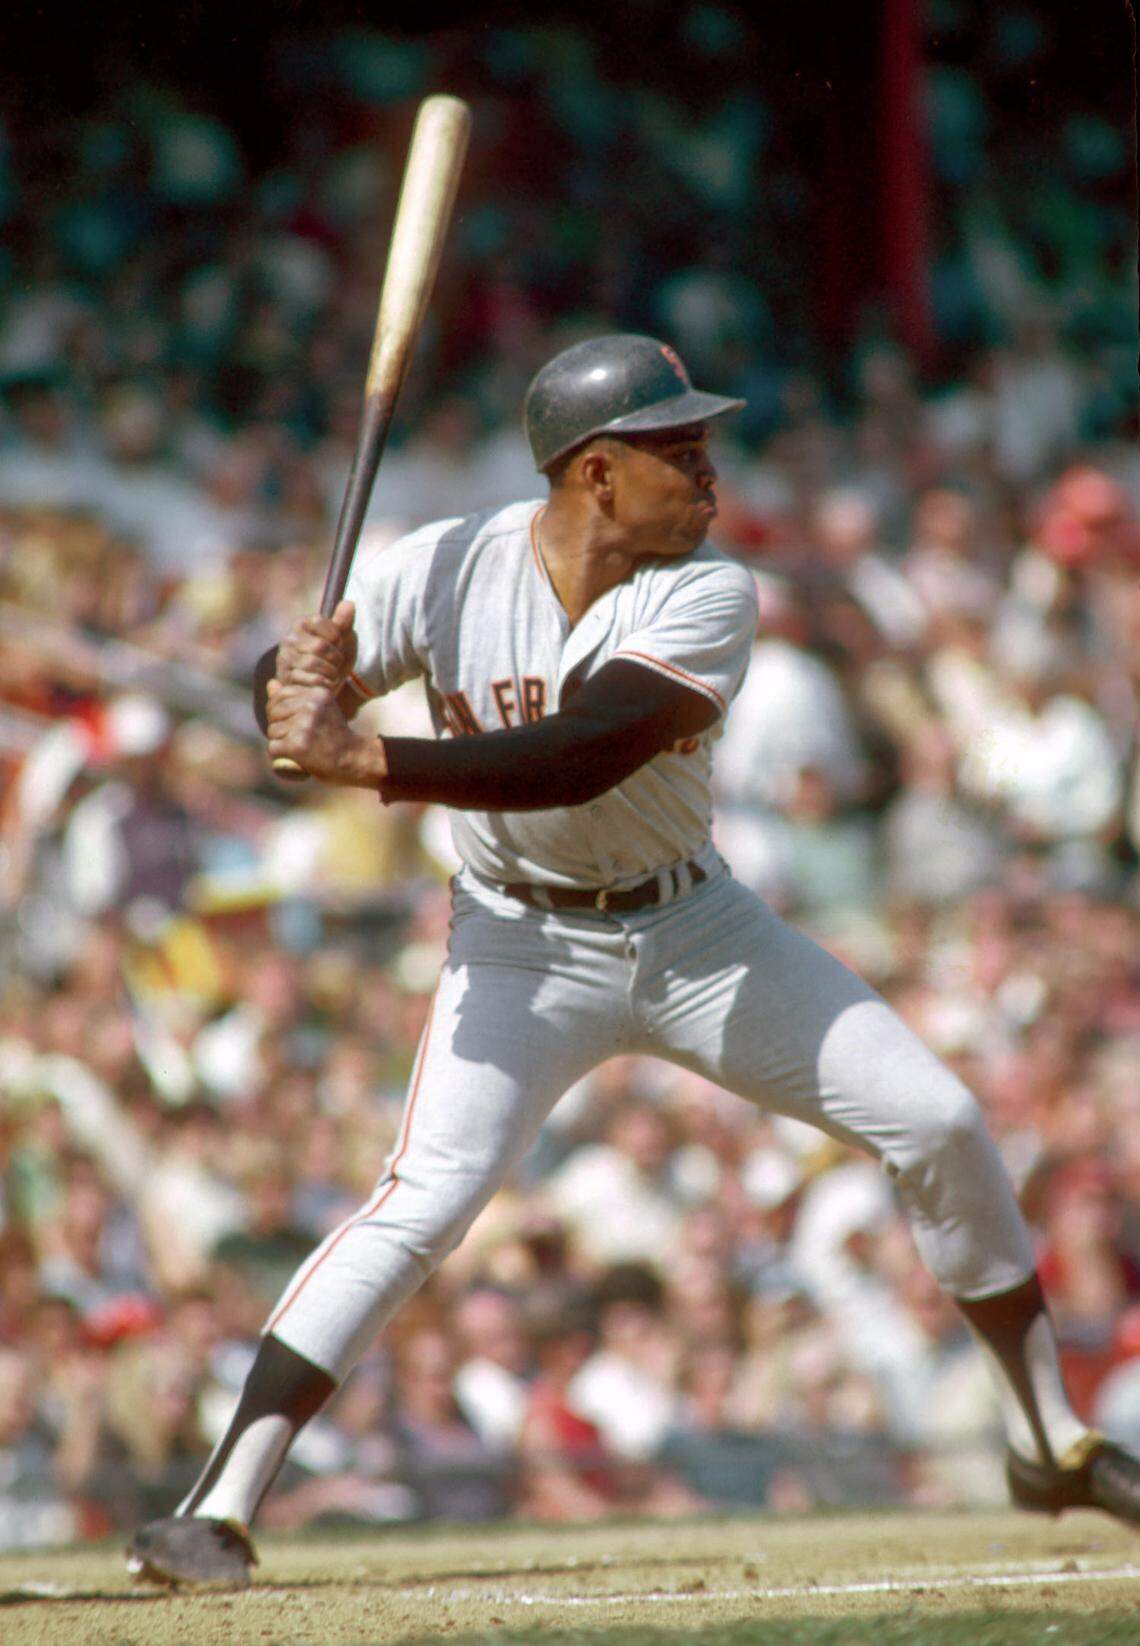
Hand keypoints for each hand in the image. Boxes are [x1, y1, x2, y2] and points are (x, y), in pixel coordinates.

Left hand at [266, 679, 386, 787]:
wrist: (354, 759)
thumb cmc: (334, 735)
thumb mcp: (320, 709)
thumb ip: (295, 697)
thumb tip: (270, 683)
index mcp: (317, 693)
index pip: (280, 695)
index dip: (280, 711)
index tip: (294, 723)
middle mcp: (311, 706)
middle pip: (274, 713)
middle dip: (279, 726)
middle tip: (298, 738)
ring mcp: (304, 725)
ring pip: (272, 731)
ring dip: (281, 742)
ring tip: (300, 747)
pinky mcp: (297, 745)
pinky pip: (273, 748)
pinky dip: (280, 756)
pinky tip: (295, 757)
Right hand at [276, 600, 358, 690]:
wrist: (324, 686)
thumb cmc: (333, 658)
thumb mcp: (344, 639)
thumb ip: (344, 622)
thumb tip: (349, 603)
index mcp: (301, 624)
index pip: (320, 622)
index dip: (336, 636)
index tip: (338, 645)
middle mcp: (289, 639)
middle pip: (319, 645)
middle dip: (335, 657)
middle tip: (336, 663)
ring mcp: (285, 658)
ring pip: (313, 663)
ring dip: (330, 672)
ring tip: (332, 674)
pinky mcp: (285, 678)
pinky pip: (309, 679)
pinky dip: (324, 684)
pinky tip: (326, 684)